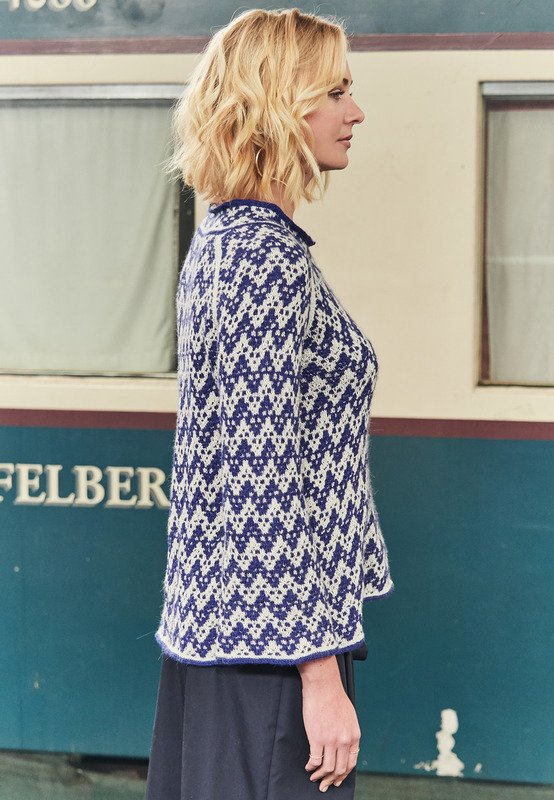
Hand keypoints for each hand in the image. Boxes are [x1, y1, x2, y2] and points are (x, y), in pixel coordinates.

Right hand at [298, 656, 360, 791]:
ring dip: (320, 777)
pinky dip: (311, 767)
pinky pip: (315, 760)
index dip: (343, 774)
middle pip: (340, 769)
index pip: (351, 763)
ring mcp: (331, 740)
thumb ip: (348, 732)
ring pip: (328, 768)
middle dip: (332, 780)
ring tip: (314, 778)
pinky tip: (308, 767)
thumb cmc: (334, 696)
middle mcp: (345, 740)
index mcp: (354, 735)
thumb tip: (344, 745)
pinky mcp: (317, 738)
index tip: (337, 779)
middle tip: (325, 785)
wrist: (323, 684)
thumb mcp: (349, 716)